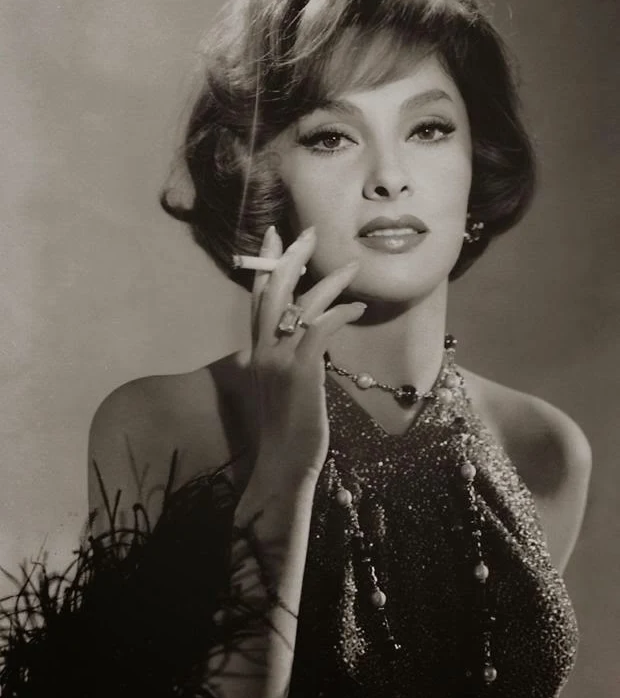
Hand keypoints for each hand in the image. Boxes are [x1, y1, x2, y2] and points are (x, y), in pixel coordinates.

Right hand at [250, 225, 365, 486]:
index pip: (256, 298)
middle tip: (310, 232)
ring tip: (353, 266)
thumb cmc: (285, 429)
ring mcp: (279, 359)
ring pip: (301, 305)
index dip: (264, 265)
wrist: (282, 465)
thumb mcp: (276, 389)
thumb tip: (294, 343)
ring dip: (329, 281)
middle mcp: (262, 350)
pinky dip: (341, 312)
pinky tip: (358, 307)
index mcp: (255, 352)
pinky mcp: (301, 371)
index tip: (274, 238)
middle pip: (272, 290)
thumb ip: (278, 361)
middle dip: (291, 257)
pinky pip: (321, 328)